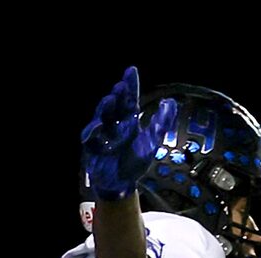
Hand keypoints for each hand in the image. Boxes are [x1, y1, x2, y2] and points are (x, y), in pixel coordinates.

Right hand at [81, 66, 176, 202]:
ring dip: (105, 108)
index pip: (129, 99)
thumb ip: (161, 123)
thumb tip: (170, 102)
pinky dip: (93, 131)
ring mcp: (103, 134)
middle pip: (115, 105)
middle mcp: (115, 123)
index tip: (131, 70)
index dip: (130, 85)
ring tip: (110, 100)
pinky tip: (99, 126)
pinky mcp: (93, 147)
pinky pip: (91, 137)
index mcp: (129, 120)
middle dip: (117, 95)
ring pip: (102, 116)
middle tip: (121, 86)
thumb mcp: (152, 142)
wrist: (121, 184)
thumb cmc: (135, 162)